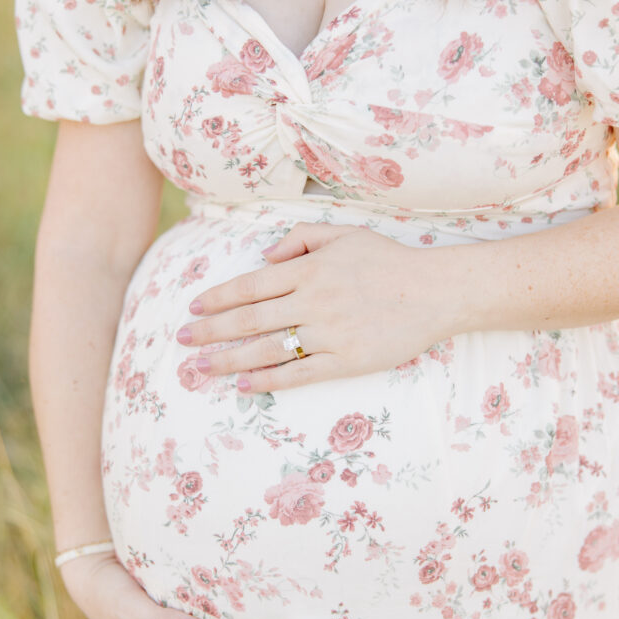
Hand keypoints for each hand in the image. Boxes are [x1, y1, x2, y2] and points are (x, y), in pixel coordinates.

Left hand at [175, 222, 469, 391]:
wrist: (436, 291)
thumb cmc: (388, 261)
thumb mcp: (344, 234)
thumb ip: (300, 239)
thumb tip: (264, 255)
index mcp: (309, 269)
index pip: (250, 285)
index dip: (218, 298)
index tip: (194, 309)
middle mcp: (313, 300)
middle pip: (249, 319)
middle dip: (210, 331)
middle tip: (182, 341)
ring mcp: (329, 333)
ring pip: (267, 349)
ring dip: (228, 359)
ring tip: (202, 368)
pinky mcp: (346, 361)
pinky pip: (299, 373)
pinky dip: (267, 380)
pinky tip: (243, 384)